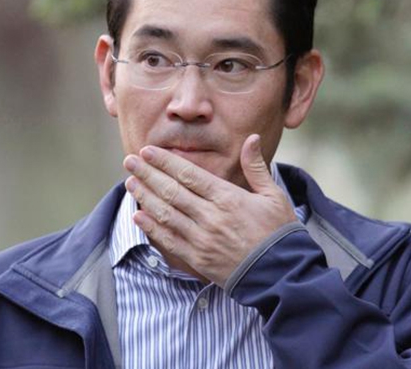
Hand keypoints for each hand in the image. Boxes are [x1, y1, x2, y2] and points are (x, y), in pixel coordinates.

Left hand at [123, 134, 296, 286]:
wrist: (281, 273)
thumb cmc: (279, 231)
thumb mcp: (274, 195)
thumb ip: (256, 167)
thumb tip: (252, 138)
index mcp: (228, 198)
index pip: (188, 174)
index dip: (165, 162)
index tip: (148, 151)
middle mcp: (211, 217)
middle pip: (171, 191)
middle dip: (147, 174)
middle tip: (129, 161)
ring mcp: (202, 239)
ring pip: (166, 214)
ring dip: (145, 197)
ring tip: (130, 182)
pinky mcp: (198, 259)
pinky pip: (169, 240)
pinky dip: (151, 228)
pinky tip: (138, 216)